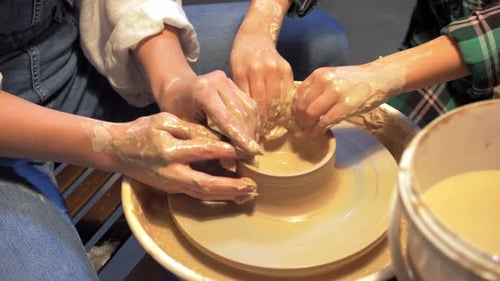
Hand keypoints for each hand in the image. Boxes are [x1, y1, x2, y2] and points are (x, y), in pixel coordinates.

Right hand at [109, 112, 256, 202]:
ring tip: (247, 193)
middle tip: (251, 186)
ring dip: (226, 195)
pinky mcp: (172, 188)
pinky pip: (197, 193)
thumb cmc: (141, 131)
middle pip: (205, 183)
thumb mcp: (163, 120)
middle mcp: (172, 172)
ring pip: (203, 193)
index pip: (203, 151)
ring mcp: (172, 183)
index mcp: (170, 150)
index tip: (245, 150)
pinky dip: (216, 194)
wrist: (118, 150)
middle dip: (230, 187)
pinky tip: (232, 193)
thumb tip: (215, 136)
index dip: (226, 151)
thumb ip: (188, 128)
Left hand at [155, 71, 260, 155]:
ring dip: (253, 130)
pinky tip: (250, 137)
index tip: (252, 153)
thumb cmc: (176, 111)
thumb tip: (231, 163)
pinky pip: (249, 105)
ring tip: (252, 149)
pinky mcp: (234, 83)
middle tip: (253, 158)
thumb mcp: (188, 128)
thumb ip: (209, 141)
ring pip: (249, 109)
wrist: (175, 88)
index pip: (227, 119)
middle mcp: (219, 81)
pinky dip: (251, 122)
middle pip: (241, 114)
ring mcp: (228, 80)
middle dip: (248, 137)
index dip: (241, 138)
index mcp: (203, 91)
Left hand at [230, 29, 293, 121]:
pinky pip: (286, 92)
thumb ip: (240, 92)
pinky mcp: (286, 68)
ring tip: (270, 124)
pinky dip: (283, 104)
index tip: (252, 130)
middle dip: (263, 119)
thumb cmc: (241, 57)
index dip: (251, 118)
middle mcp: (259, 69)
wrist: (255, 36)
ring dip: (275, 114)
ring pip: (276, 99)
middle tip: (262, 131)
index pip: (248, 102)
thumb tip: (246, 118)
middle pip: (264, 102)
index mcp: (242, 72)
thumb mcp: (235, 73)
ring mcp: (274, 68)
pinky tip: (279, 111)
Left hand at [292, 64, 401, 135]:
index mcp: (319, 74)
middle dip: (299, 120)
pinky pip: (325, 121)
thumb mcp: (333, 77)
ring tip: (309, 131)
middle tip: (302, 127)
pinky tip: (317, 133)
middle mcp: (325, 81)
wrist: (380, 77)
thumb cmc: (356, 80)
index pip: (298, 94)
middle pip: (302, 106)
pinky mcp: (346, 106)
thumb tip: (302, 106)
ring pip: (310, 114)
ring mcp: (336, 93)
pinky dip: (317, 130)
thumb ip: (318, 88)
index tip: (296, 117)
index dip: (294, 109)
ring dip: (307, 126)